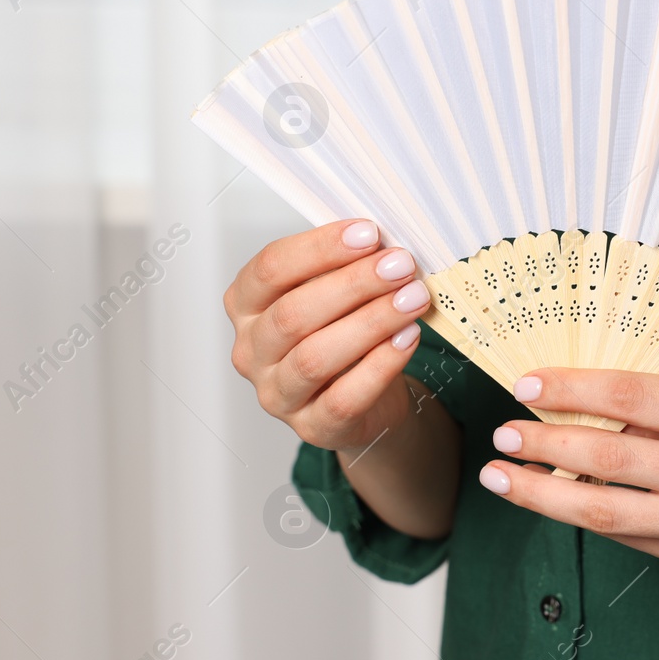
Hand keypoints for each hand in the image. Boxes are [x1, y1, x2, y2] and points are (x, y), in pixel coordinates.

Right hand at [225, 220, 430, 452]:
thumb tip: (380, 242)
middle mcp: (252, 351)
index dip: (320, 248)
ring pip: (315, 357)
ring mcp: (277, 394)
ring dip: (371, 322)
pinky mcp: (311, 427)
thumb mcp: (334, 294)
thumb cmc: (344, 334)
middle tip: (399, 265)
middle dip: (353, 284)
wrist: (367, 399)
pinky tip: (406, 338)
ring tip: (412, 299)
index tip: (368, 233)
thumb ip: (344, 266)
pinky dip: (380, 365)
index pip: (270, 269)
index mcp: (247, 305)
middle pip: (293, 313)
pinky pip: (343, 398)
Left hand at [475, 369, 658, 581]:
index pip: (631, 395)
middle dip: (543, 444)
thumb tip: (594, 406)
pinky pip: (624, 534)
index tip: (529, 384)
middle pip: (606, 455)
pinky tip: (552, 502)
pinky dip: (582, 516)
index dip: (572, 389)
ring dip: (542, 493)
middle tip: (503, 433)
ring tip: (503, 477)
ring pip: (601, 509)